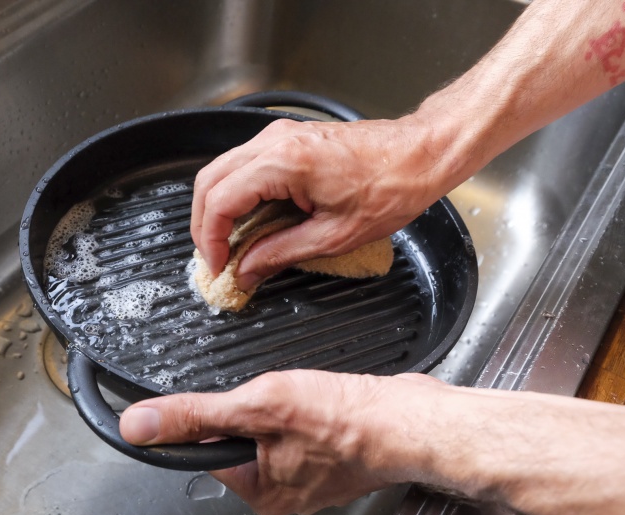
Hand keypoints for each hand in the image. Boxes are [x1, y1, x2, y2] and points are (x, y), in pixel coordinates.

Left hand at [119, 370, 444, 514]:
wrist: (410, 419)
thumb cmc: (344, 418)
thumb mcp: (256, 406)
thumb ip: (194, 416)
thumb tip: (139, 426)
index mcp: (258, 492)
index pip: (208, 448)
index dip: (220, 413)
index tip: (244, 398)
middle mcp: (282, 492)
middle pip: (242, 436)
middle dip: (258, 406)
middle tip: (287, 397)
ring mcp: (311, 476)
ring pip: (275, 428)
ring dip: (285, 405)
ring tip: (311, 400)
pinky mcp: (333, 457)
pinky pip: (305, 428)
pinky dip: (310, 409)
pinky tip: (326, 402)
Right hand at [190, 115, 458, 288]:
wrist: (420, 154)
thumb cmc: (391, 187)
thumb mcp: (334, 236)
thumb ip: (280, 254)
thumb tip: (247, 270)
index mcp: (284, 162)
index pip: (220, 200)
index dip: (210, 239)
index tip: (218, 265)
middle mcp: (275, 141)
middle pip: (209, 180)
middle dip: (205, 224)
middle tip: (215, 258)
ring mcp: (279, 135)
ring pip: (222, 170)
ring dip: (218, 208)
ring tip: (230, 244)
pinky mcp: (287, 138)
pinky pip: (244, 165)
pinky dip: (236, 194)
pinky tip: (249, 221)